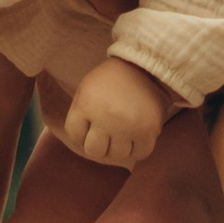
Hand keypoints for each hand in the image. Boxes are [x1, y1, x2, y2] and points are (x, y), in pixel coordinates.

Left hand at [61, 55, 170, 169]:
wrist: (146, 67)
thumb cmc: (111, 80)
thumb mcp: (86, 89)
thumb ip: (79, 115)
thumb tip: (81, 145)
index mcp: (86, 104)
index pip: (75, 135)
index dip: (82, 132)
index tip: (92, 123)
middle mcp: (105, 116)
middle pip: (94, 151)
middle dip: (100, 144)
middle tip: (108, 133)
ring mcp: (127, 125)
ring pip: (118, 155)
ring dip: (120, 147)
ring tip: (124, 132)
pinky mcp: (148, 130)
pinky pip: (140, 154)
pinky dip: (138, 149)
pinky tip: (137, 136)